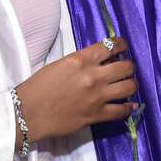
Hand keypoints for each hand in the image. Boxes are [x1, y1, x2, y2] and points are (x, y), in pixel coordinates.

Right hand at [15, 38, 135, 143]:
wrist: (29, 112)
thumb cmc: (38, 86)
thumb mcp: (60, 64)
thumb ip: (81, 62)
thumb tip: (98, 62)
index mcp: (81, 59)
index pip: (111, 46)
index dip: (122, 45)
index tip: (123, 47)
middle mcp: (93, 76)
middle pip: (126, 66)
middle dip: (129, 66)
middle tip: (125, 68)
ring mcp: (97, 97)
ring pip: (129, 87)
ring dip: (131, 84)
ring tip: (127, 85)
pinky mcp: (97, 115)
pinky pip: (121, 111)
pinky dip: (128, 108)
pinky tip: (130, 105)